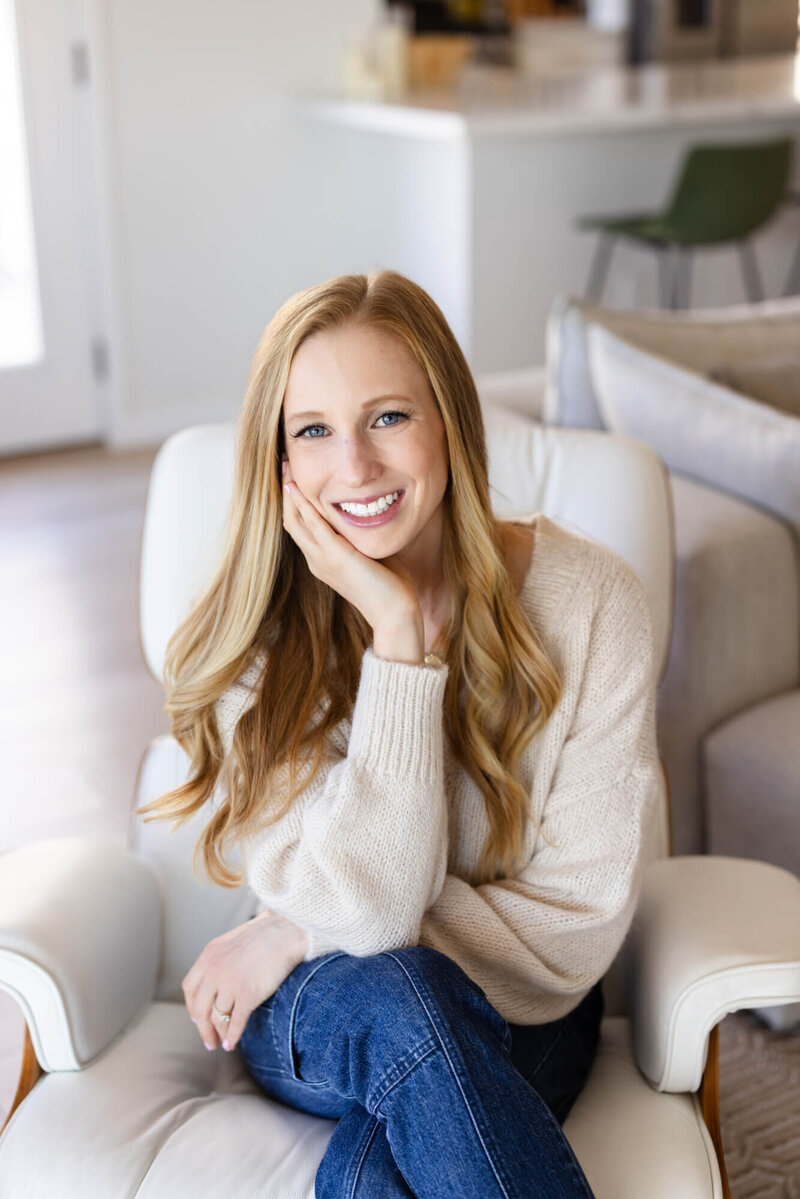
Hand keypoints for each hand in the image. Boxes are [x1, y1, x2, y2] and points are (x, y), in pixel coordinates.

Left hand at [182, 910, 308, 1052]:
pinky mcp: (247, 995)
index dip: (192, 1007)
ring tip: (223, 1043)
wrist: (286, 931)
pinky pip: (235, 1023)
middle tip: (209, 1041)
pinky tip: (232, 1044)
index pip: (190, 988)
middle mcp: (214, 970)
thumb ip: (220, 960)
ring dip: (220, 1034)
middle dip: (203, 1029)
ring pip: (218, 1018)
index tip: (197, 1018)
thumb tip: (216, 984)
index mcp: (209, 956)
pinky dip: (232, 1037)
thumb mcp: (232, 942)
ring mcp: (230, 983)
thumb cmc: (265, 934)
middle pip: (200, 1009)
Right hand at [282, 459, 423, 660]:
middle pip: (291, 521)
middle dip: (287, 492)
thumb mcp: (371, 555)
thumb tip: (370, 516)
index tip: (295, 477)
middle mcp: (317, 561)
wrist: (395, 614)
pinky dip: (305, 506)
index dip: (295, 501)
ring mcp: (323, 560)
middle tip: (284, 464)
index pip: (301, 527)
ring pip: (296, 521)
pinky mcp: (336, 558)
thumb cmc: (390, 587)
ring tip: (287, 468)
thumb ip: (362, 537)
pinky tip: (300, 488)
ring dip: (290, 494)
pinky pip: (314, 527)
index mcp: (323, 561)